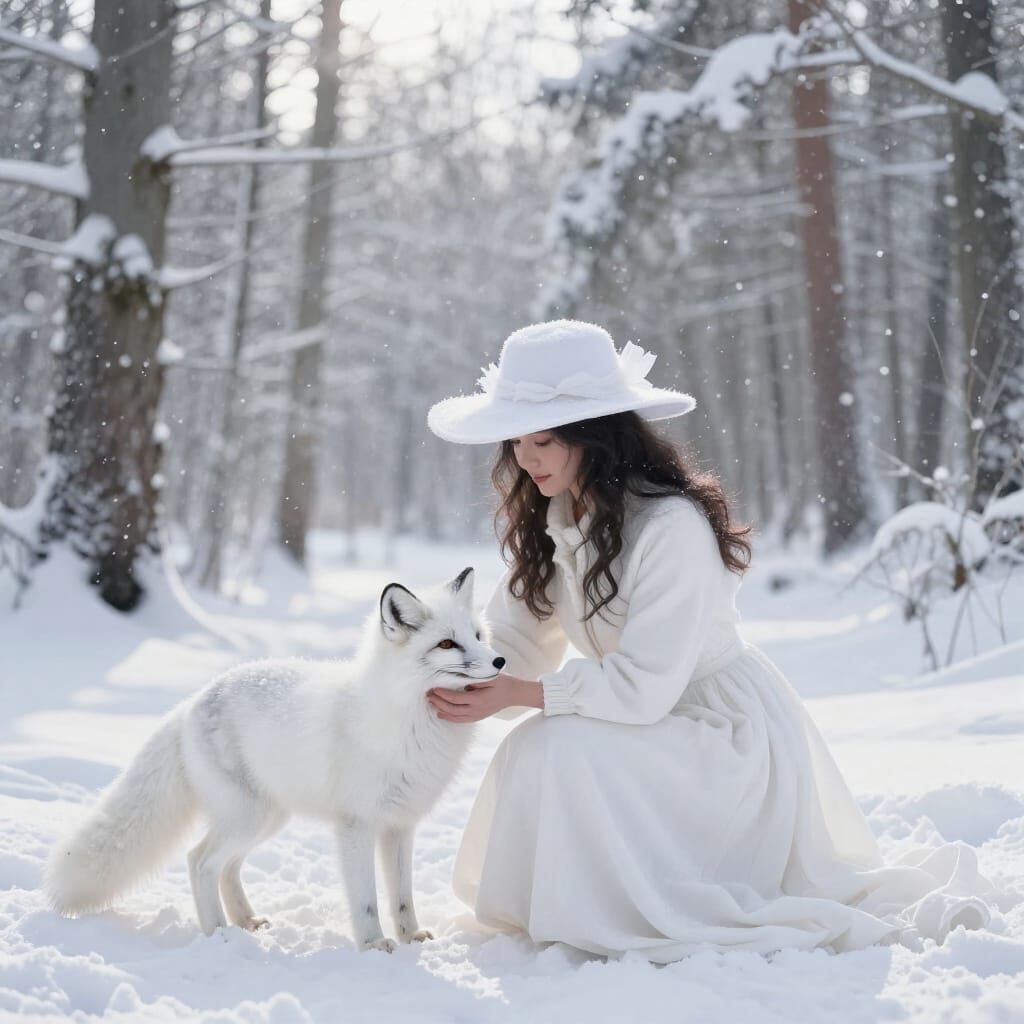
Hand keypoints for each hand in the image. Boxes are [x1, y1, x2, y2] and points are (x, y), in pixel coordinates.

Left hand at [426, 672, 541, 722]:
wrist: (514, 694)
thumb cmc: (502, 682)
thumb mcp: (490, 676)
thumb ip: (474, 678)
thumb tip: (458, 678)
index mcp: (479, 699)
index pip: (456, 698)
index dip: (443, 694)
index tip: (434, 688)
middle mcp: (477, 710)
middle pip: (452, 709)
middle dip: (438, 702)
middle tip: (429, 695)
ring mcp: (477, 715)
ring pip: (455, 717)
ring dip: (442, 711)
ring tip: (431, 704)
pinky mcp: (478, 717)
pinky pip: (461, 720)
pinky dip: (450, 718)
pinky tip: (442, 714)